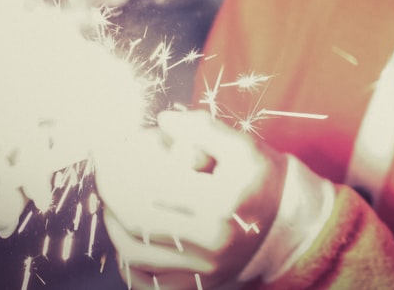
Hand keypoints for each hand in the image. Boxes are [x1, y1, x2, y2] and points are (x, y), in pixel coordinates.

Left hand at [95, 110, 287, 289]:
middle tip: (103, 174)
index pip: (152, 186)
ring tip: (111, 203)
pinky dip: (127, 263)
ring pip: (135, 254)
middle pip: (137, 220)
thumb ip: (202, 128)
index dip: (121, 168)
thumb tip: (163, 120)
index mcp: (221, 202)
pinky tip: (125, 239)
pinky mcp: (199, 286)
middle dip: (111, 193)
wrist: (290, 226)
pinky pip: (147, 283)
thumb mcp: (242, 146)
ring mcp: (204, 270)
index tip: (106, 152)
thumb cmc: (262, 180)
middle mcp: (212, 241)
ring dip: (113, 225)